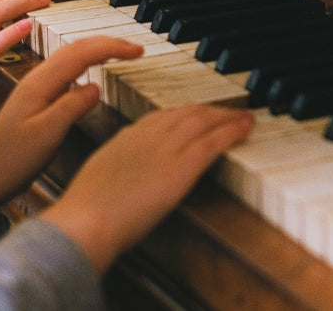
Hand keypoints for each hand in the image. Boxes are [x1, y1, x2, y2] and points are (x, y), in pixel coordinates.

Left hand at [0, 37, 146, 214]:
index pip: (81, 52)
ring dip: (98, 49)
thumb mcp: (46, 135)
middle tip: (136, 48)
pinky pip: (65, 68)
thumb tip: (95, 87)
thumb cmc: (12, 160)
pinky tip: (93, 69)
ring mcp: (35, 86)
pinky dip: (86, 61)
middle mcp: (37, 79)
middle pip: (75, 47)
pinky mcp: (36, 96)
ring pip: (70, 55)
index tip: (137, 50)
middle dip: (109, 42)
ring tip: (121, 52)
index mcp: (40, 84)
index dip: (112, 47)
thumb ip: (71, 107)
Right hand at [42, 102, 252, 272]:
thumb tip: (123, 179)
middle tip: (228, 112)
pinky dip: (233, 130)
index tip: (197, 114)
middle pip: (187, 113)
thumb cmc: (85, 214)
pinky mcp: (182, 167)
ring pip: (205, 121)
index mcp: (126, 138)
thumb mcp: (98, 179)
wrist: (86, 222)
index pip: (162, 117)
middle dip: (210, 110)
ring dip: (228, 116)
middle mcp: (148, 136)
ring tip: (244, 116)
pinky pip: (214, 141)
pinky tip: (246, 128)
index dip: (184, 114)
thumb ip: (116, 171)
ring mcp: (166, 149)